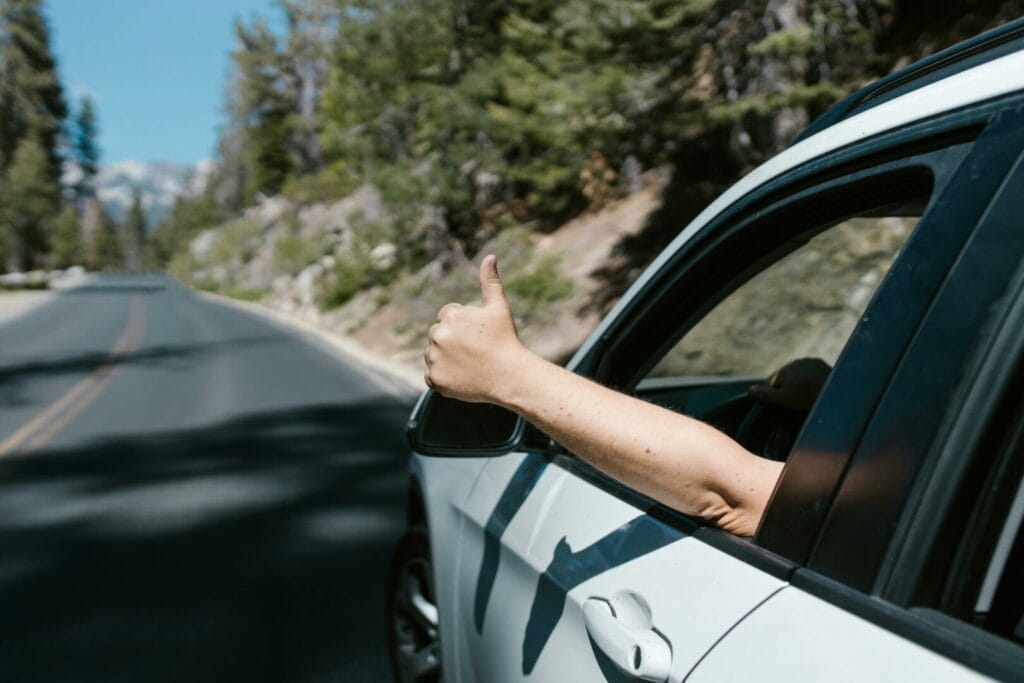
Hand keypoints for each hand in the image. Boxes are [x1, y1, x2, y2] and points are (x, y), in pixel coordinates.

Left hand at [424, 255, 527, 403]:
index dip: (463, 326)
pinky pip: (432, 376)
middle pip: (437, 335)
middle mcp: (438, 335)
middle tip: (474, 351)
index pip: (446, 317)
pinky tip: (463, 377)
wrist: (510, 376)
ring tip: (470, 364)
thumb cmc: (506, 339)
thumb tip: (490, 256)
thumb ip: (490, 282)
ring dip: (446, 359)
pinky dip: (444, 377)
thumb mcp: (499, 308)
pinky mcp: (434, 379)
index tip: (477, 335)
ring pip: (433, 355)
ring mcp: (434, 358)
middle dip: (452, 341)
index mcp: (450, 315)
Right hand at [748, 357, 830, 411]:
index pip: (772, 382)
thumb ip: (766, 395)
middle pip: (785, 377)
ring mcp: (808, 360)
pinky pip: (810, 371)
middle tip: (795, 400)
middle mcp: (794, 361)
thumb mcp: (785, 399)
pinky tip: (814, 387)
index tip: (783, 403)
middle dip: (787, 386)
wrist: (835, 390)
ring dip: (798, 381)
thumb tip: (749, 390)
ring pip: (797, 373)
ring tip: (805, 394)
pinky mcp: (819, 362)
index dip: (774, 394)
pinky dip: (810, 377)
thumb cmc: (808, 396)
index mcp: (784, 369)